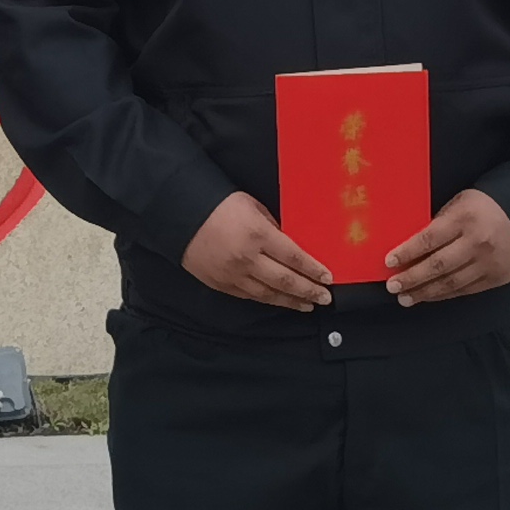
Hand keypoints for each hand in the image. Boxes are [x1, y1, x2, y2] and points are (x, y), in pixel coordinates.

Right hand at [184, 190, 334, 309]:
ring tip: (307, 305)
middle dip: (309, 291)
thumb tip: (290, 245)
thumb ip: (274, 226)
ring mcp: (233, 275)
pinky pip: (250, 296)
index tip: (328, 278)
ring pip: (269, 294)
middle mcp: (247, 259)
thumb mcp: (253, 207)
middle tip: (325, 298)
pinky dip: (268, 300)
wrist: (181, 215)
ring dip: (291, 301)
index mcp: (258, 235)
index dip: (313, 270)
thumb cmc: (220, 205)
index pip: (294, 257)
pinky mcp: (221, 284)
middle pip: (285, 280)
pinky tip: (280, 300)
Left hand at [383, 188, 509, 305]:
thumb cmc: (484, 207)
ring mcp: (488, 263)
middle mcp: (477, 242)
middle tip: (393, 286)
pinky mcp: (496, 278)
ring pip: (451, 283)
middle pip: (438, 265)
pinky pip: (465, 290)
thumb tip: (411, 246)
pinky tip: (429, 296)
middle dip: (412, 278)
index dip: (407, 252)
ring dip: (425, 292)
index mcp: (465, 218)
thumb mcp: (459, 203)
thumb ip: (438, 222)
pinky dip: (444, 295)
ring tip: (405, 298)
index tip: (389, 261)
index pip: (429, 238)